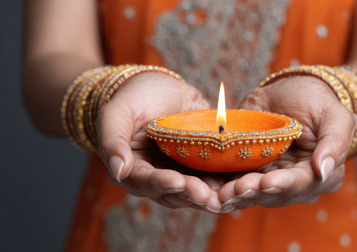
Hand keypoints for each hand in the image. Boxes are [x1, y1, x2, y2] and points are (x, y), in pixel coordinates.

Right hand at [96, 72, 222, 210]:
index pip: (146, 182)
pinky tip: (244, 182)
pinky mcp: (203, 166)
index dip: (162, 183)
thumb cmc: (134, 98)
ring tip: (228, 195)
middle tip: (209, 196)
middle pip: (175, 194)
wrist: (161, 88)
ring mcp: (183, 173)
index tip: (178, 182)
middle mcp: (159, 178)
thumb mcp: (116, 113)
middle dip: (192, 194)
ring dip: (213, 195)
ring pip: (198, 191)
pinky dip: (229, 181)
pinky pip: (217, 177)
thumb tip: (117, 171)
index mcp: (134, 170)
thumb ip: (112, 140)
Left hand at [218, 76, 356, 211]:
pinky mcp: (250, 173)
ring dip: (236, 194)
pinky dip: (224, 188)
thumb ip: (335, 142)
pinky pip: (236, 184)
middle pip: (273, 194)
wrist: (290, 92)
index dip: (283, 184)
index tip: (267, 182)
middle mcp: (295, 185)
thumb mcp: (334, 116)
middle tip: (235, 189)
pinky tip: (212, 190)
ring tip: (221, 192)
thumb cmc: (316, 101)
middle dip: (254, 192)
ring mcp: (270, 181)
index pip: (301, 183)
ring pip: (253, 193)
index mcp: (320, 175)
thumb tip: (324, 171)